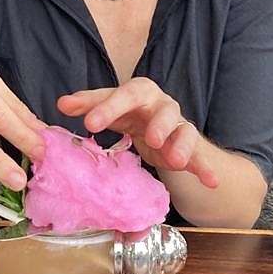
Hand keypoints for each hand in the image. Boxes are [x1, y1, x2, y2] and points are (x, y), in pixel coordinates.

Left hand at [57, 78, 218, 187]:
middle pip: (163, 109)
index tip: (89, 124)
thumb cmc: (130, 114)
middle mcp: (162, 104)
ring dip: (181, 145)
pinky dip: (206, 168)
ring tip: (175, 161)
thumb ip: (88, 105)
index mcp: (139, 92)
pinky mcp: (190, 145)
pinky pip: (199, 155)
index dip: (108, 107)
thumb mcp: (108, 108)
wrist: (159, 128)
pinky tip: (211, 181)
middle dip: (158, 123)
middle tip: (149, 139)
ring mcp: (179, 124)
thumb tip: (61, 104)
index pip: (124, 94)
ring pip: (184, 130)